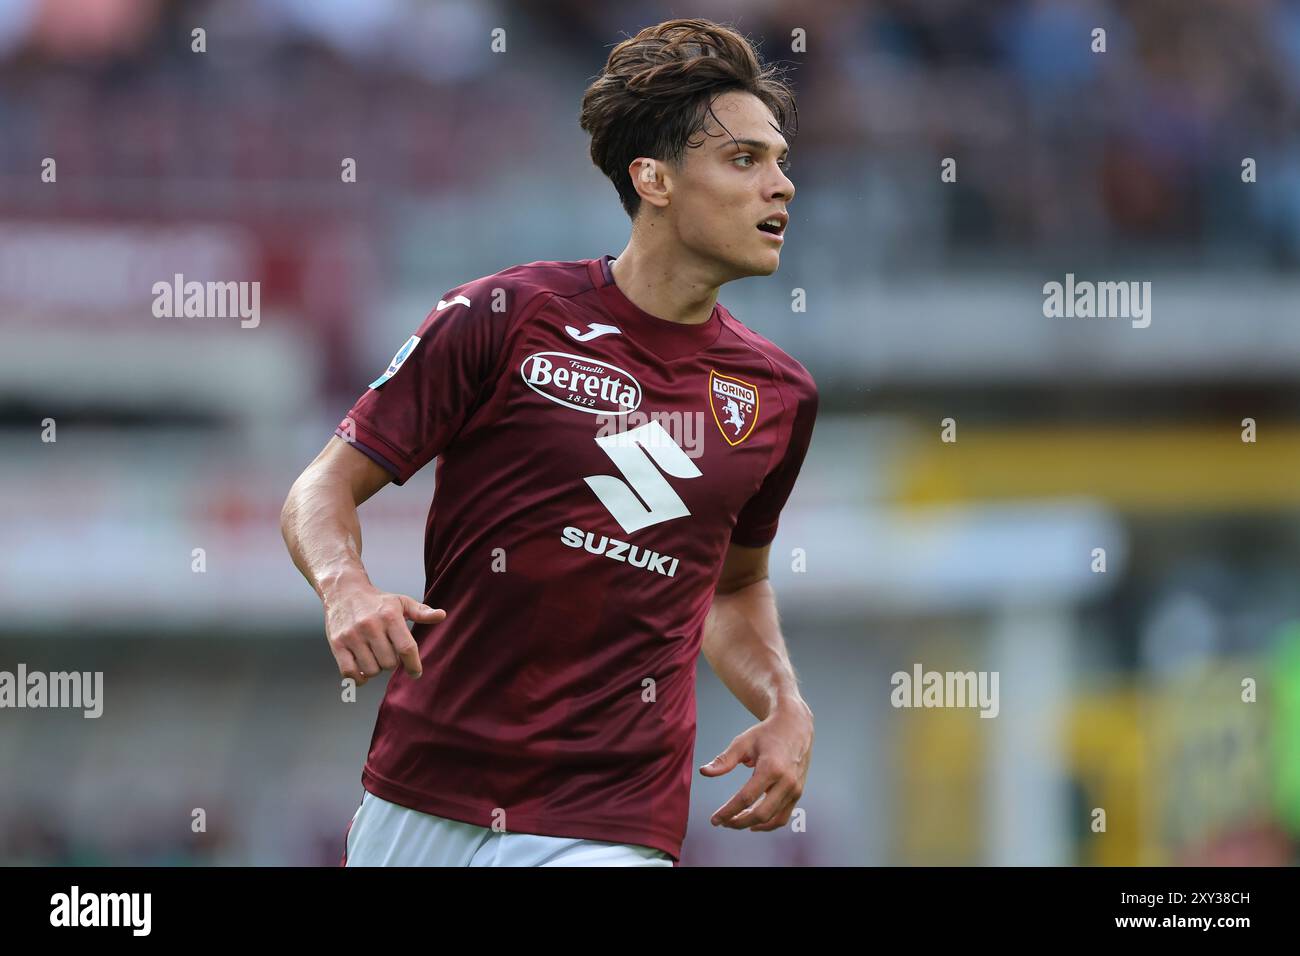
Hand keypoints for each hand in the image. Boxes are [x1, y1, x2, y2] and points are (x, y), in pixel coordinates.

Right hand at [322, 577, 445, 685]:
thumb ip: (421, 611)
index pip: (406, 648)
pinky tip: (362, 671)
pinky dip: (358, 679)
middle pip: (389, 663)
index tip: (416, 673)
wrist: (343, 592)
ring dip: (376, 670)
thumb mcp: (400, 602)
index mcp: (389, 616)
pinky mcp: (337, 644)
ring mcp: (352, 636)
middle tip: (389, 655)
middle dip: (392, 664)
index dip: (413, 665)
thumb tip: (442, 615)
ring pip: (371, 670)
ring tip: (375, 658)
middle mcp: (370, 626)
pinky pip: (349, 673)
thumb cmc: (376, 601)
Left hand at [698, 699, 812, 830]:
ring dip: (751, 824)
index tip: (714, 820)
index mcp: (771, 768)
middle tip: (723, 822)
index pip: (746, 798)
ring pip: (772, 819)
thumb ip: (724, 760)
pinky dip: (768, 824)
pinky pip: (783, 817)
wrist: (795, 727)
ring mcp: (795, 789)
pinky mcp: (797, 793)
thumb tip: (704, 772)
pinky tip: (753, 822)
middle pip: (761, 814)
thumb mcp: (743, 742)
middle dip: (739, 822)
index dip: (728, 811)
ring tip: (734, 821)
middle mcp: (786, 782)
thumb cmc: (766, 734)